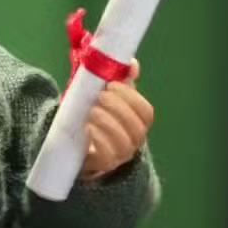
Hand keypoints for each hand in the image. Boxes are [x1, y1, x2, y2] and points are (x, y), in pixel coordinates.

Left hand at [80, 63, 153, 181]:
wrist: (81, 147)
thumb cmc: (100, 117)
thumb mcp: (111, 98)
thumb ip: (122, 82)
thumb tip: (132, 63)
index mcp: (139, 123)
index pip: (146, 112)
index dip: (131, 97)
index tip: (111, 85)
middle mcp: (135, 140)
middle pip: (137, 127)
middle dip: (118, 108)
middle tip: (100, 96)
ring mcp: (122, 154)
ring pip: (124, 141)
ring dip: (108, 122)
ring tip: (92, 111)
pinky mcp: (106, 164)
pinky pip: (108, 155)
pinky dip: (99, 138)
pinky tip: (88, 127)